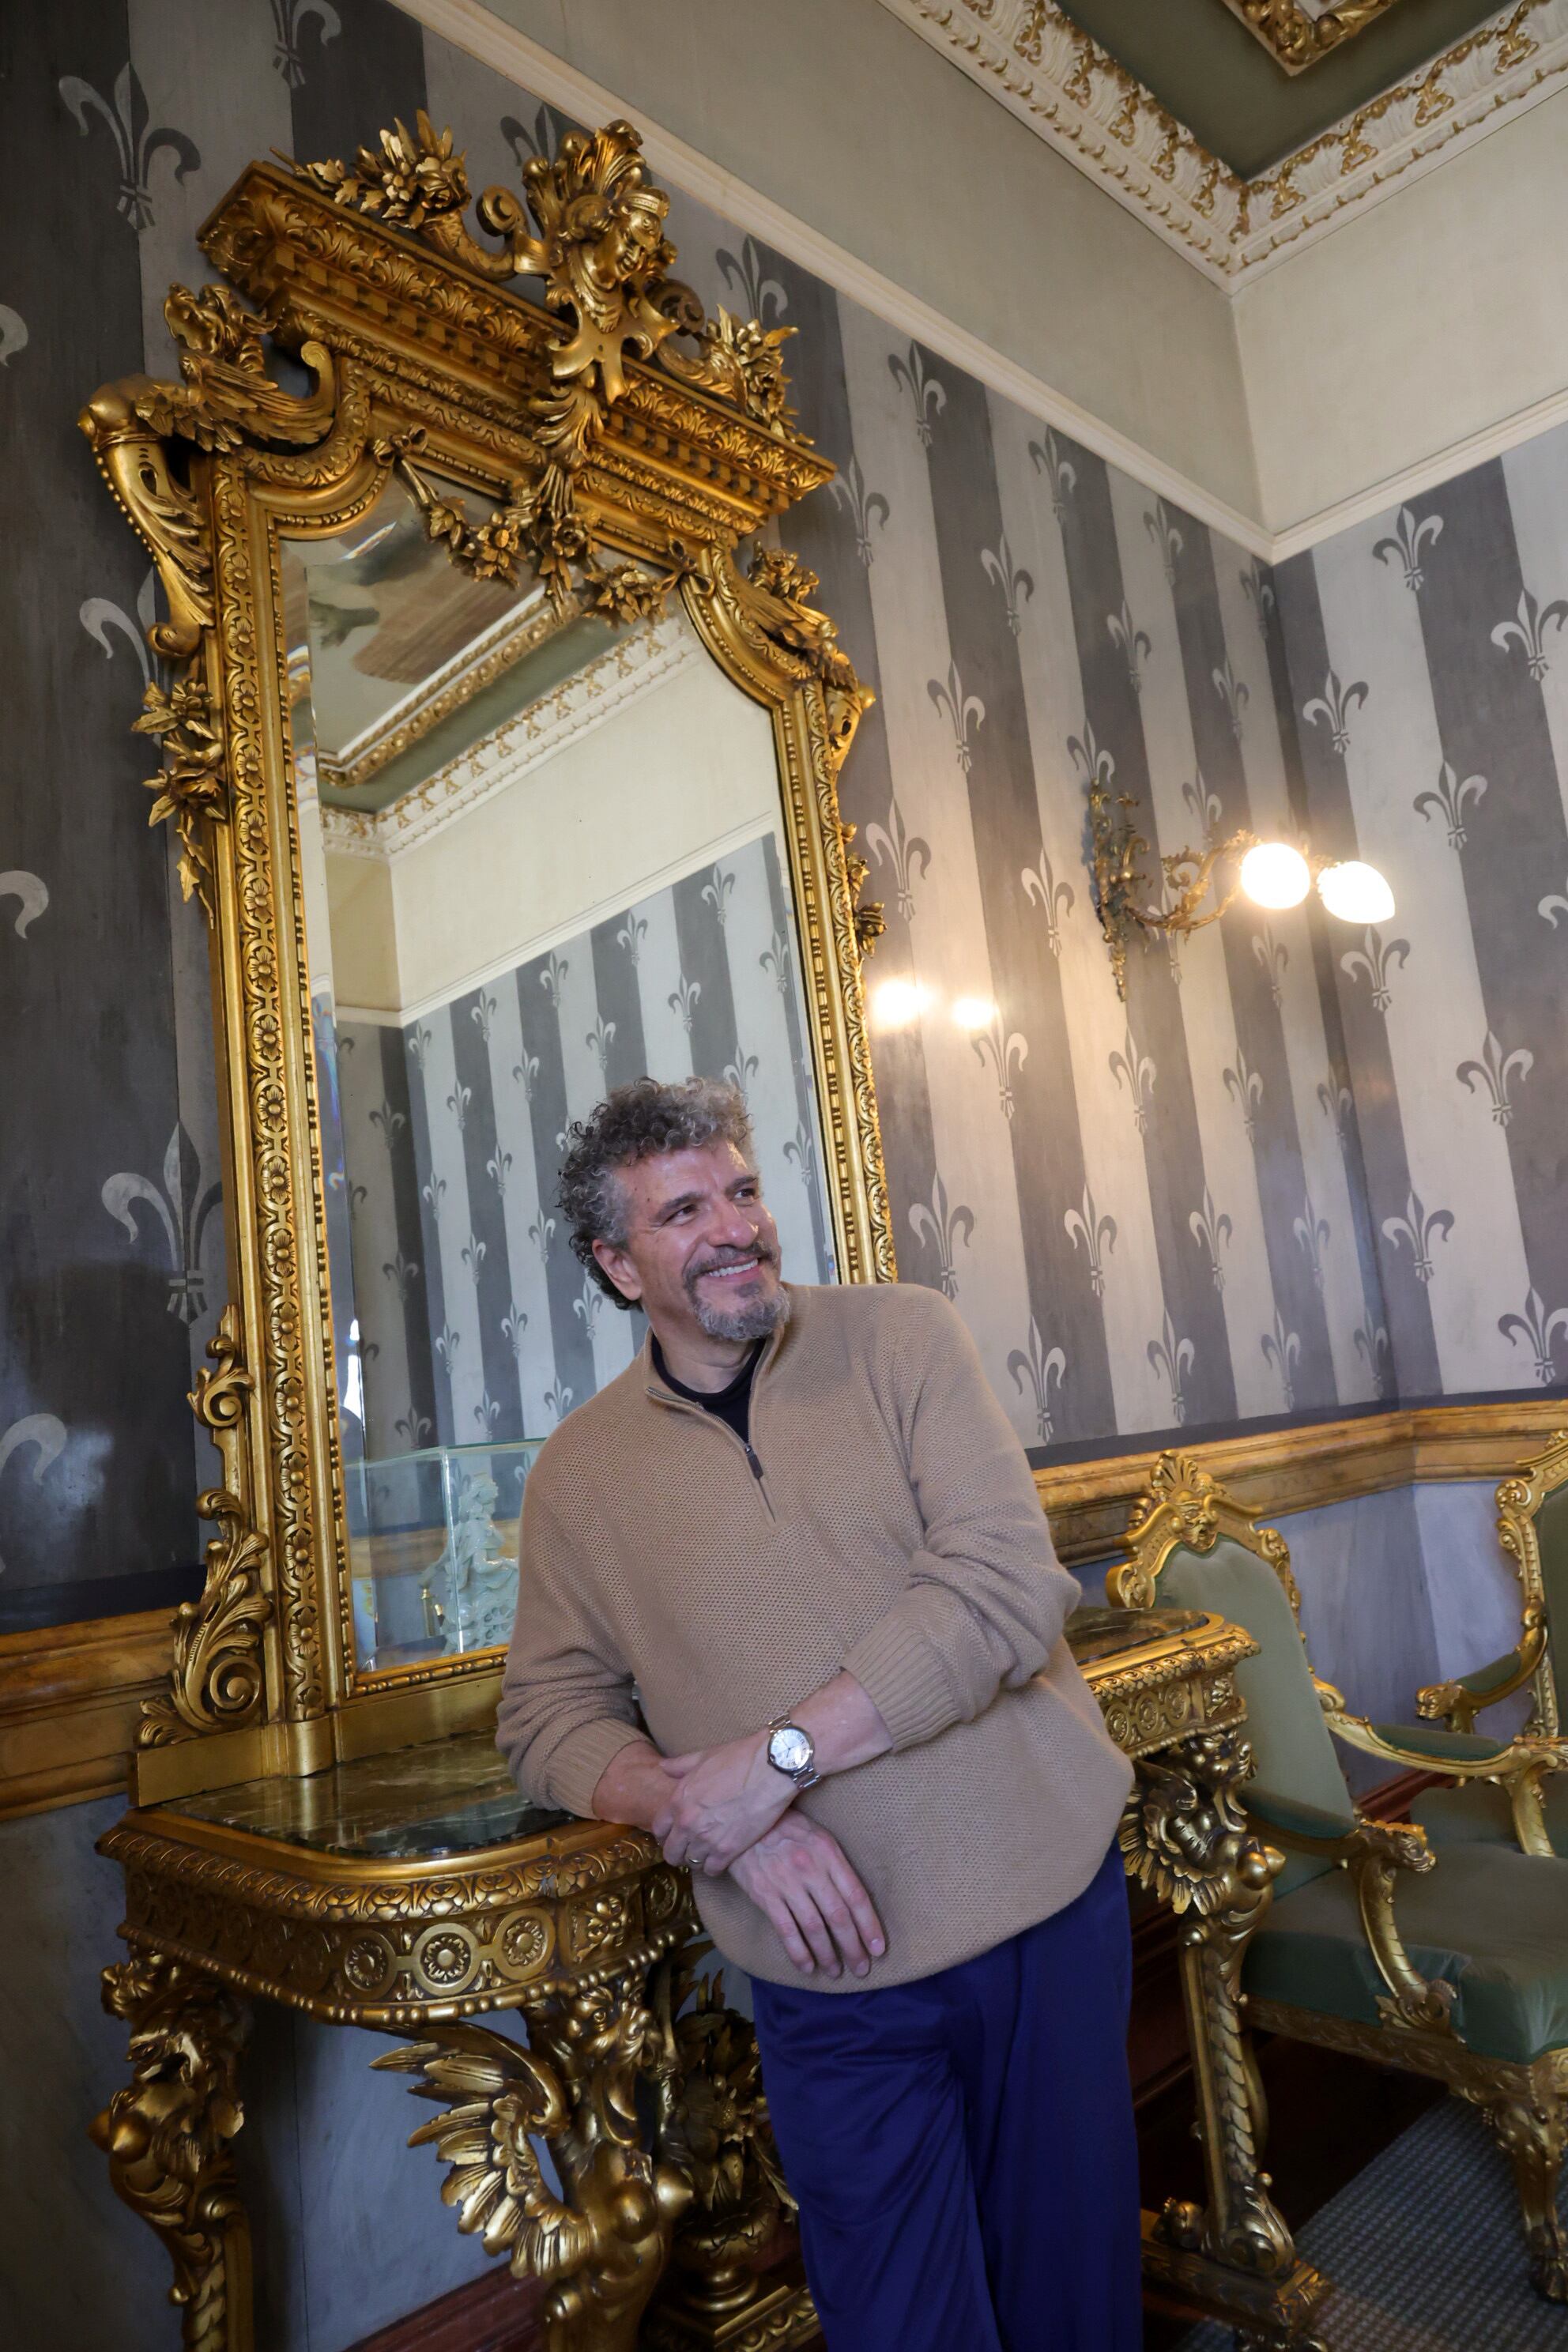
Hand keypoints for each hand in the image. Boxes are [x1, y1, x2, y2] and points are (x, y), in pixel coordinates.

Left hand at [654, 1731, 793, 1873]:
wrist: (771, 1769)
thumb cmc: (739, 1758)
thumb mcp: (704, 1757)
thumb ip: (680, 1765)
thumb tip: (663, 1767)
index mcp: (678, 1800)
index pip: (659, 1830)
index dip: (666, 1834)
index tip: (674, 1835)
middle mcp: (687, 1822)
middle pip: (672, 1852)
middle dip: (678, 1852)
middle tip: (689, 1849)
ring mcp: (707, 1838)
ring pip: (691, 1862)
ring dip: (697, 1859)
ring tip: (707, 1852)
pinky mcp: (728, 1850)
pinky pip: (712, 1870)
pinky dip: (714, 1866)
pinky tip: (721, 1857)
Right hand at [729, 1815, 886, 1979]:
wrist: (743, 1821)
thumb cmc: (786, 1827)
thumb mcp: (818, 1835)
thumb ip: (836, 1864)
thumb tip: (854, 1900)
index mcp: (829, 1853)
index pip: (856, 1895)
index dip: (869, 1925)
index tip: (878, 1948)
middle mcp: (811, 1869)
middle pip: (838, 1916)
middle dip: (853, 1947)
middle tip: (861, 1969)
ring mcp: (787, 1883)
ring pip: (814, 1927)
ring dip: (827, 1955)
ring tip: (835, 1972)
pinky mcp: (765, 1895)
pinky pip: (786, 1930)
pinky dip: (798, 1952)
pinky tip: (807, 1966)